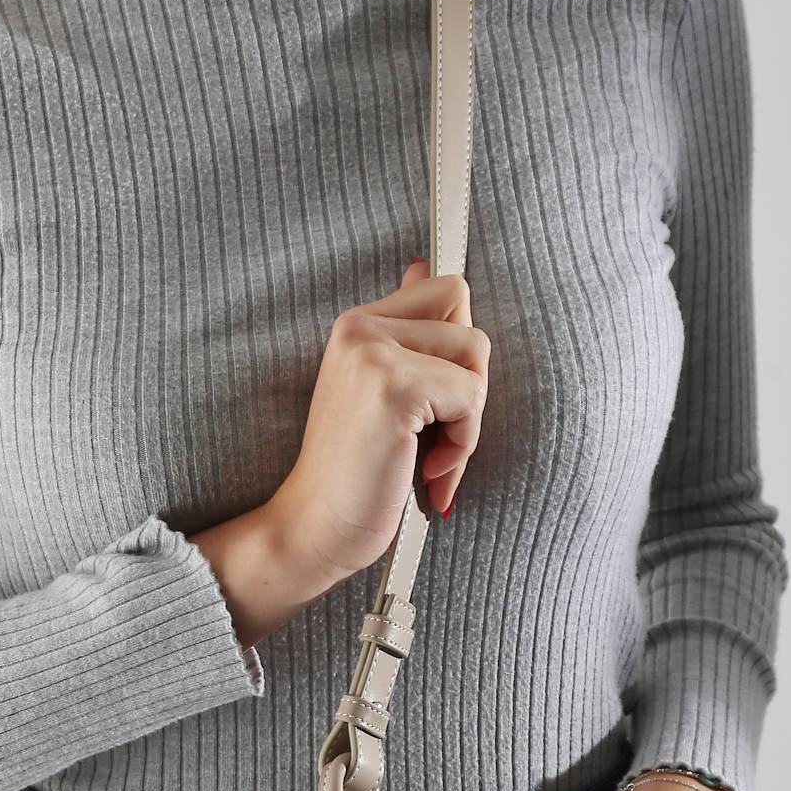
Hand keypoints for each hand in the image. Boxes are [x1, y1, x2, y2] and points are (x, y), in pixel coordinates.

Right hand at [187, 257, 489, 651]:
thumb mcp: (382, 392)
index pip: (449, 291)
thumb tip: (424, 261)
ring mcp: (375, 353)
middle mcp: (361, 327)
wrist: (314, 528)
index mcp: (358, 324)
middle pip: (472, 324)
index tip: (433, 405)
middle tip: (432, 436)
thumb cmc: (354, 476)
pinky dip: (462, 445)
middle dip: (468, 388)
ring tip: (427, 458)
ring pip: (477, 360)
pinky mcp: (394, 387)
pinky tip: (425, 472)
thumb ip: (409, 333)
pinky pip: (471, 397)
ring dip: (467, 422)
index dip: (458, 356)